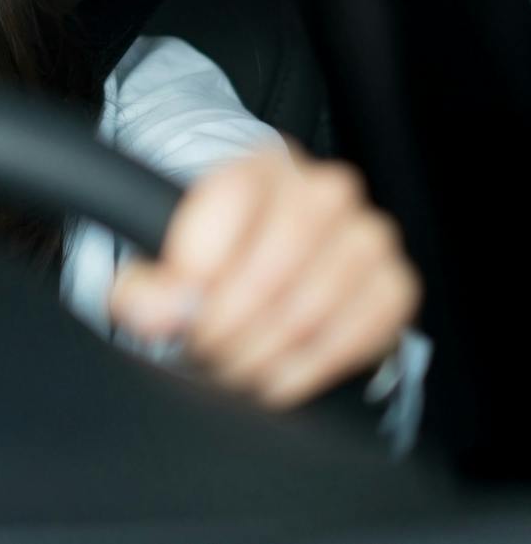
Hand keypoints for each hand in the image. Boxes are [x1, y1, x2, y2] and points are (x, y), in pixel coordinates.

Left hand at [110, 145, 420, 408]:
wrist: (272, 262)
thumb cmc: (220, 256)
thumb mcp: (168, 259)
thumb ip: (147, 286)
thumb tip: (154, 313)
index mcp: (261, 166)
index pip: (228, 203)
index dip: (193, 270)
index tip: (174, 310)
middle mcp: (324, 191)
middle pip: (271, 266)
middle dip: (227, 323)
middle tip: (201, 348)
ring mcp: (368, 237)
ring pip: (310, 309)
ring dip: (261, 353)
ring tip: (230, 366)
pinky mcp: (395, 286)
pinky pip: (356, 337)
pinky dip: (307, 369)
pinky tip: (274, 377)